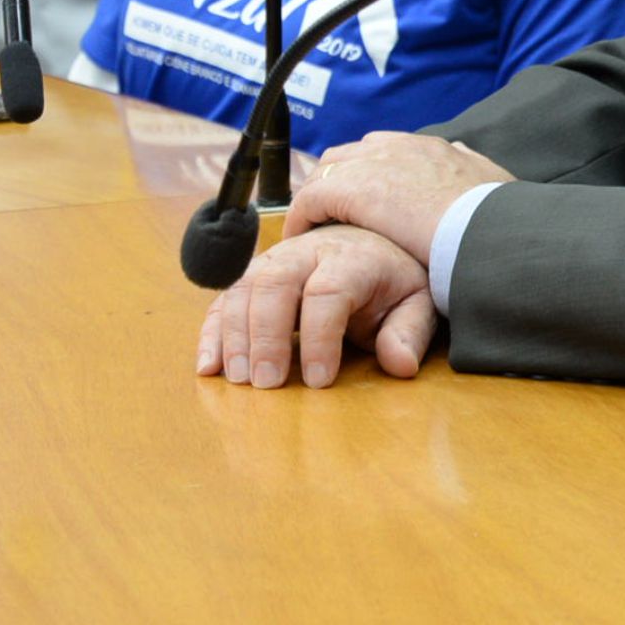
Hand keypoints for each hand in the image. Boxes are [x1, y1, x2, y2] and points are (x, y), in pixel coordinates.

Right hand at [193, 223, 436, 388]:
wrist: (369, 241)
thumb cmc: (392, 280)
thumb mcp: (415, 303)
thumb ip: (409, 332)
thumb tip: (400, 364)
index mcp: (352, 258)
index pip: (328, 292)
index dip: (321, 337)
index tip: (320, 380)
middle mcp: (307, 253)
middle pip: (275, 284)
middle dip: (266, 335)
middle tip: (267, 383)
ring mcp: (275, 261)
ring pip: (243, 288)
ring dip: (235, 335)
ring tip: (239, 380)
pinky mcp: (253, 276)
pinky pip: (224, 299)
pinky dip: (212, 332)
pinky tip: (209, 367)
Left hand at [279, 131, 511, 264]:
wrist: (486, 228)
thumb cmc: (496, 217)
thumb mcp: (492, 180)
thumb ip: (473, 167)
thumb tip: (465, 156)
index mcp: (429, 146)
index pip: (381, 150)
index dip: (366, 175)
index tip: (362, 200)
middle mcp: (395, 147)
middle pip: (346, 157)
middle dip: (334, 183)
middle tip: (328, 215)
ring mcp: (370, 164)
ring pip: (324, 174)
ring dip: (316, 200)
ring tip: (312, 228)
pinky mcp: (350, 189)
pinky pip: (310, 200)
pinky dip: (303, 218)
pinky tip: (302, 240)